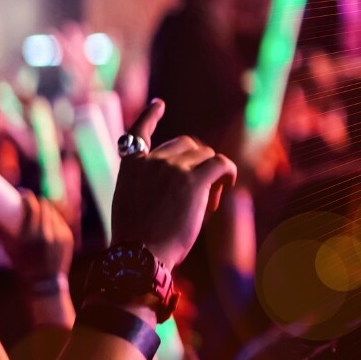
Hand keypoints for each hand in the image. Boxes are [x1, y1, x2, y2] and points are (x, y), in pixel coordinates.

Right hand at [2, 191, 73, 283]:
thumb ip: (1, 230)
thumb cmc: (22, 264)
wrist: (44, 281)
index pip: (32, 206)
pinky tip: (46, 221)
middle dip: (36, 201)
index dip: (27, 197)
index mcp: (30, 235)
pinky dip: (53, 219)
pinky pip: (60, 221)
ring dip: (45, 209)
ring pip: (53, 212)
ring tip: (38, 211)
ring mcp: (60, 235)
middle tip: (29, 202)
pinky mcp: (68, 237)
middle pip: (44, 206)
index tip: (22, 194)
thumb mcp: (7, 248)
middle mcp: (46, 233)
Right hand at [111, 100, 237, 269]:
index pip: (138, 132)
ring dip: (211, 176)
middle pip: (186, 146)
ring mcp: (172, 167)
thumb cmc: (138, 243)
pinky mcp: (194, 179)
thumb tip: (186, 180)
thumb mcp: (133, 206)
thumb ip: (149, 185)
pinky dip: (229, 172)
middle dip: (196, 165)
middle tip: (200, 196)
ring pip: (206, 156)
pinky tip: (230, 185)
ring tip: (208, 204)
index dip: (151, 115)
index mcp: (130, 166)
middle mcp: (150, 160)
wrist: (140, 256)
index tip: (159, 103)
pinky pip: (222, 164)